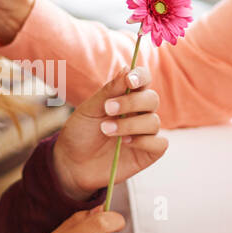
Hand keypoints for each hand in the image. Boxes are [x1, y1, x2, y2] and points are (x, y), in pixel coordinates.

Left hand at [51, 65, 166, 200]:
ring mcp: (145, 133)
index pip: (143, 80)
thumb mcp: (89, 109)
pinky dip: (144, 141)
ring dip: (130, 125)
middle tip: (108, 109)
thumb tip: (127, 68)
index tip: (130, 80)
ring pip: (154, 122)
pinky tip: (125, 144)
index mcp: (126, 97)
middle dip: (132, 103)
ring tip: (106, 130)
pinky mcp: (148, 153)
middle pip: (152, 99)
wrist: (71, 163)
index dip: (141, 76)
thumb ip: (109, 91)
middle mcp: (139, 113)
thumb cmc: (81, 133)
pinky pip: (160, 143)